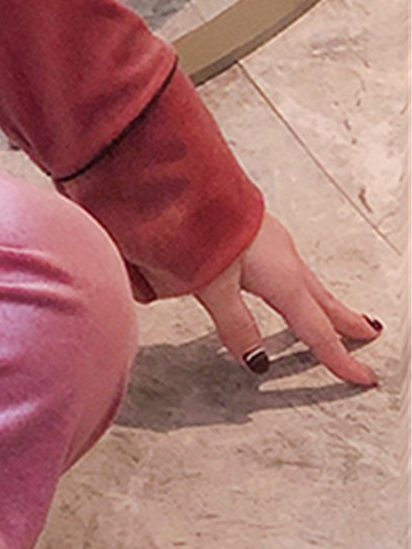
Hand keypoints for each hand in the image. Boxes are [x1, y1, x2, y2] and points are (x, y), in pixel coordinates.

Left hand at [194, 211, 381, 385]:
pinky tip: (283, 277)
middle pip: (321, 299)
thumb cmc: (196, 222)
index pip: (317, 328)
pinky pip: (287, 262)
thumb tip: (256, 360)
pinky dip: (298, 281)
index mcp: (282, 277)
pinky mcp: (253, 226)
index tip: (364, 376)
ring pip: (305, 279)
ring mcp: (269, 238)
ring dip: (322, 300)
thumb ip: (234, 324)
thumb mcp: (212, 286)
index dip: (338, 356)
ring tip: (331, 313)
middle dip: (344, 321)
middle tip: (367, 336)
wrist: (181, 172)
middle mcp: (283, 256)